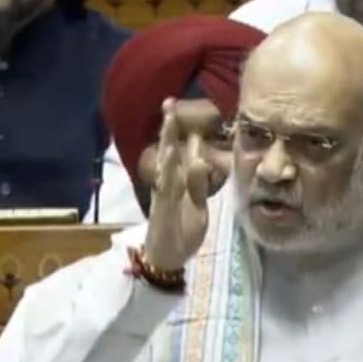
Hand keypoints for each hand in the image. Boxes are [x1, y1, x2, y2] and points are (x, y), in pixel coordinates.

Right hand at [143, 98, 211, 270]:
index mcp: (178, 183)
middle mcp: (169, 185)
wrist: (168, 258)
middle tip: (170, 103)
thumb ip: (198, 184)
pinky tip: (170, 157)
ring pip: (165, 166)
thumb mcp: (198, 206)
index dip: (181, 132)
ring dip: (167, 143)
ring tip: (169, 121)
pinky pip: (166, 190)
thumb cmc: (182, 230)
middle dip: (169, 129)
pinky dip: (168, 174)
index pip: (180, 153)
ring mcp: (164, 197)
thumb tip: (201, 158)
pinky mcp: (162, 210)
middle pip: (168, 152)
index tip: (180, 109)